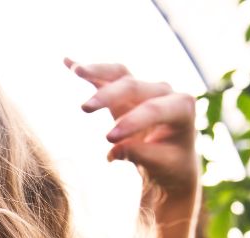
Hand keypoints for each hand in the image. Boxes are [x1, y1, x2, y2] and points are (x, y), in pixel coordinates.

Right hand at [65, 57, 198, 202]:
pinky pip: (107, 77)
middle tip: (84, 109)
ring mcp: (145, 88)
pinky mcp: (126, 91)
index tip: (108, 139)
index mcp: (181, 108)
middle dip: (109, 96)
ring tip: (77, 71)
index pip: (153, 109)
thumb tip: (113, 151)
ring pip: (120, 74)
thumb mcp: (161, 165)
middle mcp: (164, 91)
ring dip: (97, 71)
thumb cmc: (169, 163)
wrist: (170, 159)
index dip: (131, 121)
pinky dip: (90, 71)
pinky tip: (68, 62)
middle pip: (133, 87)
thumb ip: (140, 155)